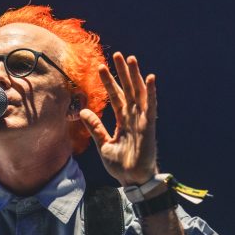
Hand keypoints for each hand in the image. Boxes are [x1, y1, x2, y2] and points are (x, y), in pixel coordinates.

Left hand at [79, 52, 157, 186]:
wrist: (132, 180)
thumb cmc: (121, 165)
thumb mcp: (103, 144)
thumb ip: (95, 127)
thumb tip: (83, 111)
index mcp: (123, 121)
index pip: (115, 97)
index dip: (109, 82)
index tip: (101, 67)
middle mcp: (134, 117)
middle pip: (128, 89)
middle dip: (122, 72)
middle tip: (117, 54)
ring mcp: (142, 120)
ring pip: (139, 93)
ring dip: (135, 76)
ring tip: (130, 59)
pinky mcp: (149, 126)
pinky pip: (151, 106)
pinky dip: (151, 92)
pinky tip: (150, 78)